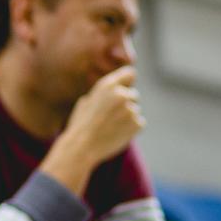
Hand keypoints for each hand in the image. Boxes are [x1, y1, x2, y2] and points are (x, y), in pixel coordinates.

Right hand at [44, 66, 142, 195]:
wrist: (82, 147)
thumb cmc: (81, 125)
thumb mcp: (86, 102)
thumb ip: (102, 94)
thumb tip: (113, 91)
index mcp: (107, 85)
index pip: (130, 73)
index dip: (128, 81)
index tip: (126, 87)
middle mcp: (121, 94)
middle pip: (133, 95)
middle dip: (126, 104)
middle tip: (110, 117)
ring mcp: (130, 109)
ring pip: (135, 110)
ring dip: (127, 118)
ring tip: (110, 127)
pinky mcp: (137, 124)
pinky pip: (139, 123)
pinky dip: (131, 129)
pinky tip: (117, 133)